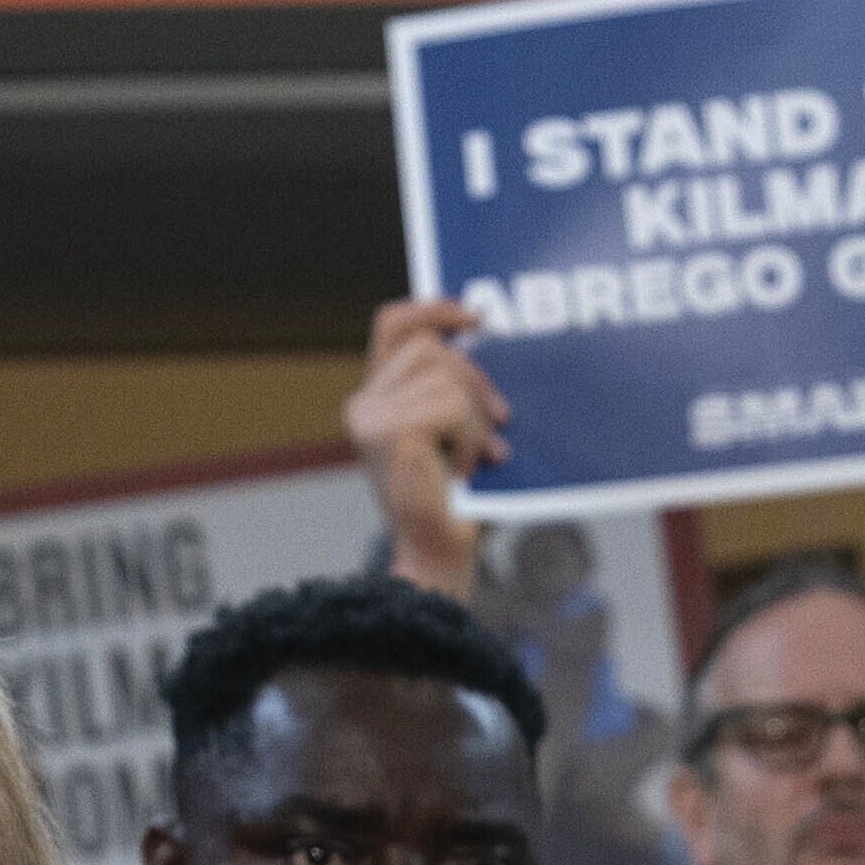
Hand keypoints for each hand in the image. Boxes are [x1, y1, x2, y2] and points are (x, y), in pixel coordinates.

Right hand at [347, 296, 505, 592]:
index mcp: (376, 398)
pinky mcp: (389, 432)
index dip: (434, 308)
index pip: (395, 325)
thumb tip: (482, 335)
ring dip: (475, 419)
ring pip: (445, 376)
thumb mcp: (457, 432)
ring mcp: (371, 417)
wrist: (441, 556)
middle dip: (477, 382)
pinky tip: (464, 470)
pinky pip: (450, 406)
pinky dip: (470, 438)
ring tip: (473, 458)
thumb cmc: (458, 501)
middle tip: (500, 424)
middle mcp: (364, 404)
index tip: (475, 318)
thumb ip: (454, 389)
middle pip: (432, 348)